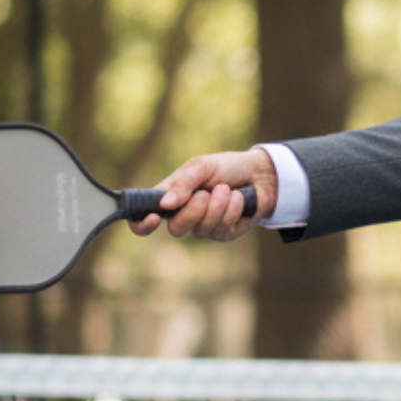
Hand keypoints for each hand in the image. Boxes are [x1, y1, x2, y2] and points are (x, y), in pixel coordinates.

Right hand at [128, 148, 278, 240]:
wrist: (259, 174)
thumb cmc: (225, 168)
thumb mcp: (201, 167)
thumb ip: (182, 184)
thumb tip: (164, 204)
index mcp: (169, 198)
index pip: (143, 219)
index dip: (141, 224)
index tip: (153, 218)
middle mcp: (183, 217)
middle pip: (176, 230)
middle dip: (194, 210)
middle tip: (206, 193)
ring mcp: (203, 228)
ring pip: (202, 228)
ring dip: (218, 205)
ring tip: (226, 189)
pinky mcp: (223, 233)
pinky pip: (223, 228)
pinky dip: (232, 209)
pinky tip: (238, 198)